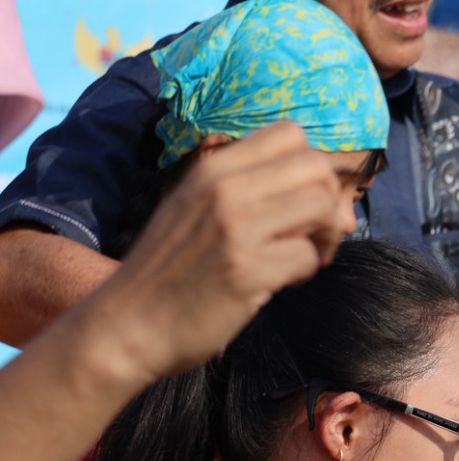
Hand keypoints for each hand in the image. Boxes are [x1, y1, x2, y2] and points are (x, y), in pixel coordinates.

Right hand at [100, 122, 344, 383]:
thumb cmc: (171, 269)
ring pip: (322, 206)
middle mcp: (223, 189)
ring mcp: (234, 228)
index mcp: (212, 168)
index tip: (301, 199)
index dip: (310, 167)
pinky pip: (308, 256)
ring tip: (303, 256)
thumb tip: (332, 195)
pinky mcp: (245, 270)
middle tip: (313, 233)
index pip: (290, 134)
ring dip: (324, 236)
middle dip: (328, 200)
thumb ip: (251, 189)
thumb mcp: (197, 208)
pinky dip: (306, 271)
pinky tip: (282, 282)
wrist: (124, 326)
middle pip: (316, 166)